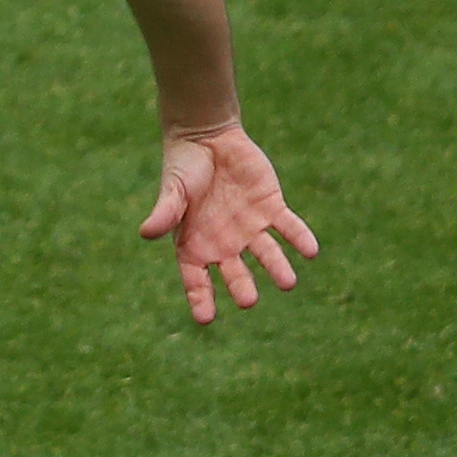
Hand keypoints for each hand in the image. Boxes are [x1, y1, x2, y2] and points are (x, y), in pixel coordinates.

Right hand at [139, 123, 314, 324]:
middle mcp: (225, 243)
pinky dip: (300, 238)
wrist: (207, 136)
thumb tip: (145, 233)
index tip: (205, 319)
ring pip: (268, 254)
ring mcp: (250, 227)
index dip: (200, 299)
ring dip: (278, 268)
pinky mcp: (272, 208)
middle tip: (249, 300)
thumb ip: (165, 212)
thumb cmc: (183, 165)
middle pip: (236, 273)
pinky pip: (289, 227)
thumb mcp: (173, 189)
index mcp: (195, 243)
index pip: (196, 279)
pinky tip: (310, 251)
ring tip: (288, 282)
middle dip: (243, 287)